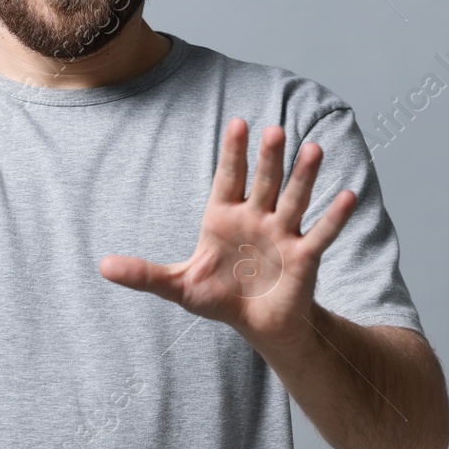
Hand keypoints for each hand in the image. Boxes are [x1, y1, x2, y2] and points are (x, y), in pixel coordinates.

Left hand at [99, 118, 352, 349]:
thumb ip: (144, 274)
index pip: (229, 178)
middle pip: (263, 182)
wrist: (257, 324)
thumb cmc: (220, 297)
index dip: (234, 153)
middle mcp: (257, 218)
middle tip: (273, 130)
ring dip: (304, 177)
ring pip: (294, 199)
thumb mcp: (179, 286)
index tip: (238, 124)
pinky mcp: (304, 257)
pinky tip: (347, 195)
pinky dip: (334, 217)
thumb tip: (102, 266)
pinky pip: (320, 233)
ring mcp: (282, 234)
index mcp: (225, 216)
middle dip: (268, 159)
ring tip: (314, 149)